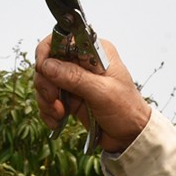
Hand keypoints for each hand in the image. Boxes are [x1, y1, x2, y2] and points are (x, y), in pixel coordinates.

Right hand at [32, 37, 150, 153]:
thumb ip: (75, 77)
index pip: (61, 39)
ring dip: (46, 100)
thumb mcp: (102, 93)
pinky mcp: (69, 97)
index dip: (47, 53)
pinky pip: (48, 99)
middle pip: (48, 62)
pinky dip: (48, 111)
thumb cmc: (126, 110)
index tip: (44, 70)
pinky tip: (57, 121)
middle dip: (45, 82)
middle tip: (53, 99)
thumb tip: (47, 65)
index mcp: (95, 51)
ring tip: (58, 114)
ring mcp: (74, 80)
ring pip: (45, 82)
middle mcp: (82, 62)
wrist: (131, 136)